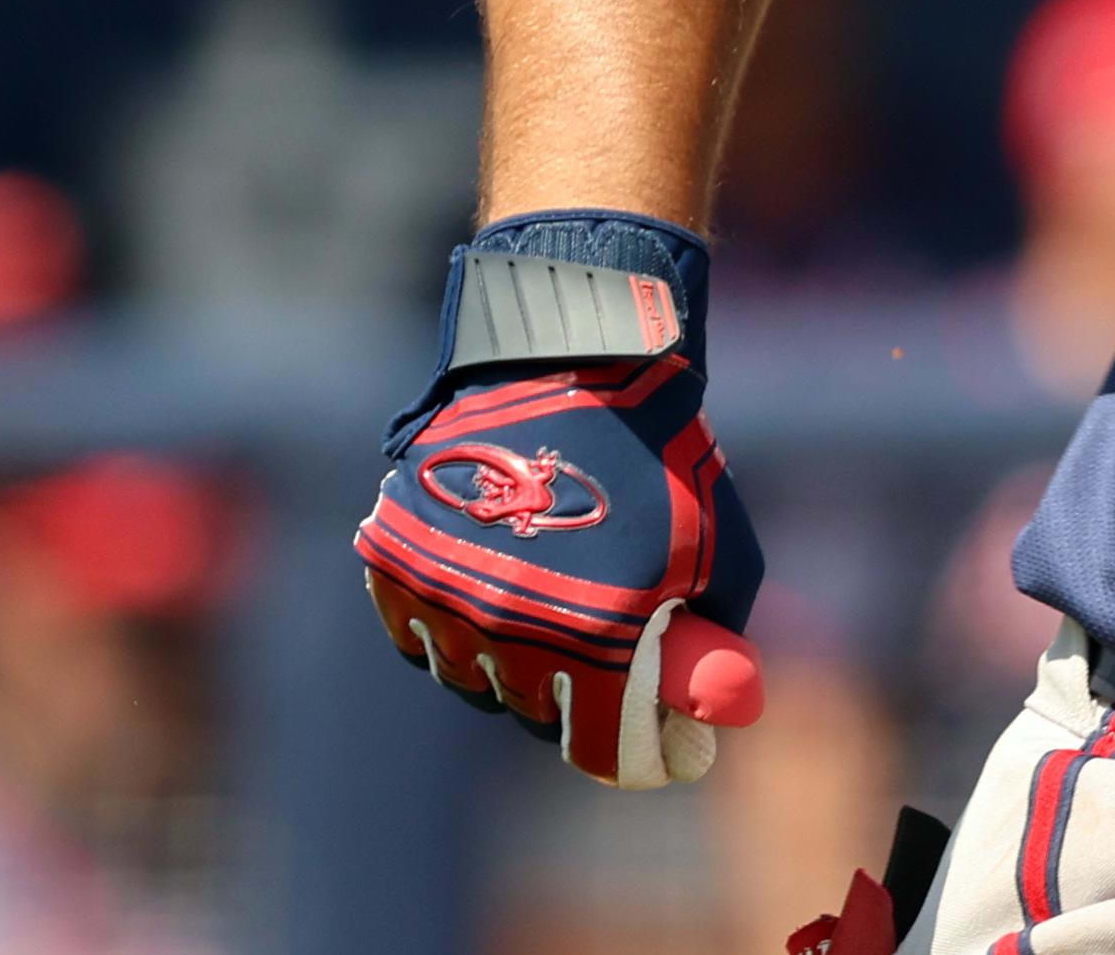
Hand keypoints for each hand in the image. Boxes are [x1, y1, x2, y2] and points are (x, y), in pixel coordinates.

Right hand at [356, 354, 765, 788]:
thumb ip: (712, 642)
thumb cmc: (664, 460)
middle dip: (574, 697)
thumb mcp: (720, 551)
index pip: (602, 751)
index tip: (655, 745)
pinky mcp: (394, 560)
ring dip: (509, 660)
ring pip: (471, 679)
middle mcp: (509, 626)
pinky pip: (418, 636)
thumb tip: (705, 717)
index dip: (638, 754)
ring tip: (546, 598)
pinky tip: (489, 581)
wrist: (577, 361)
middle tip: (600, 655)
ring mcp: (444, 594)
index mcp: (595, 635)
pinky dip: (450, 625)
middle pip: (535, 715)